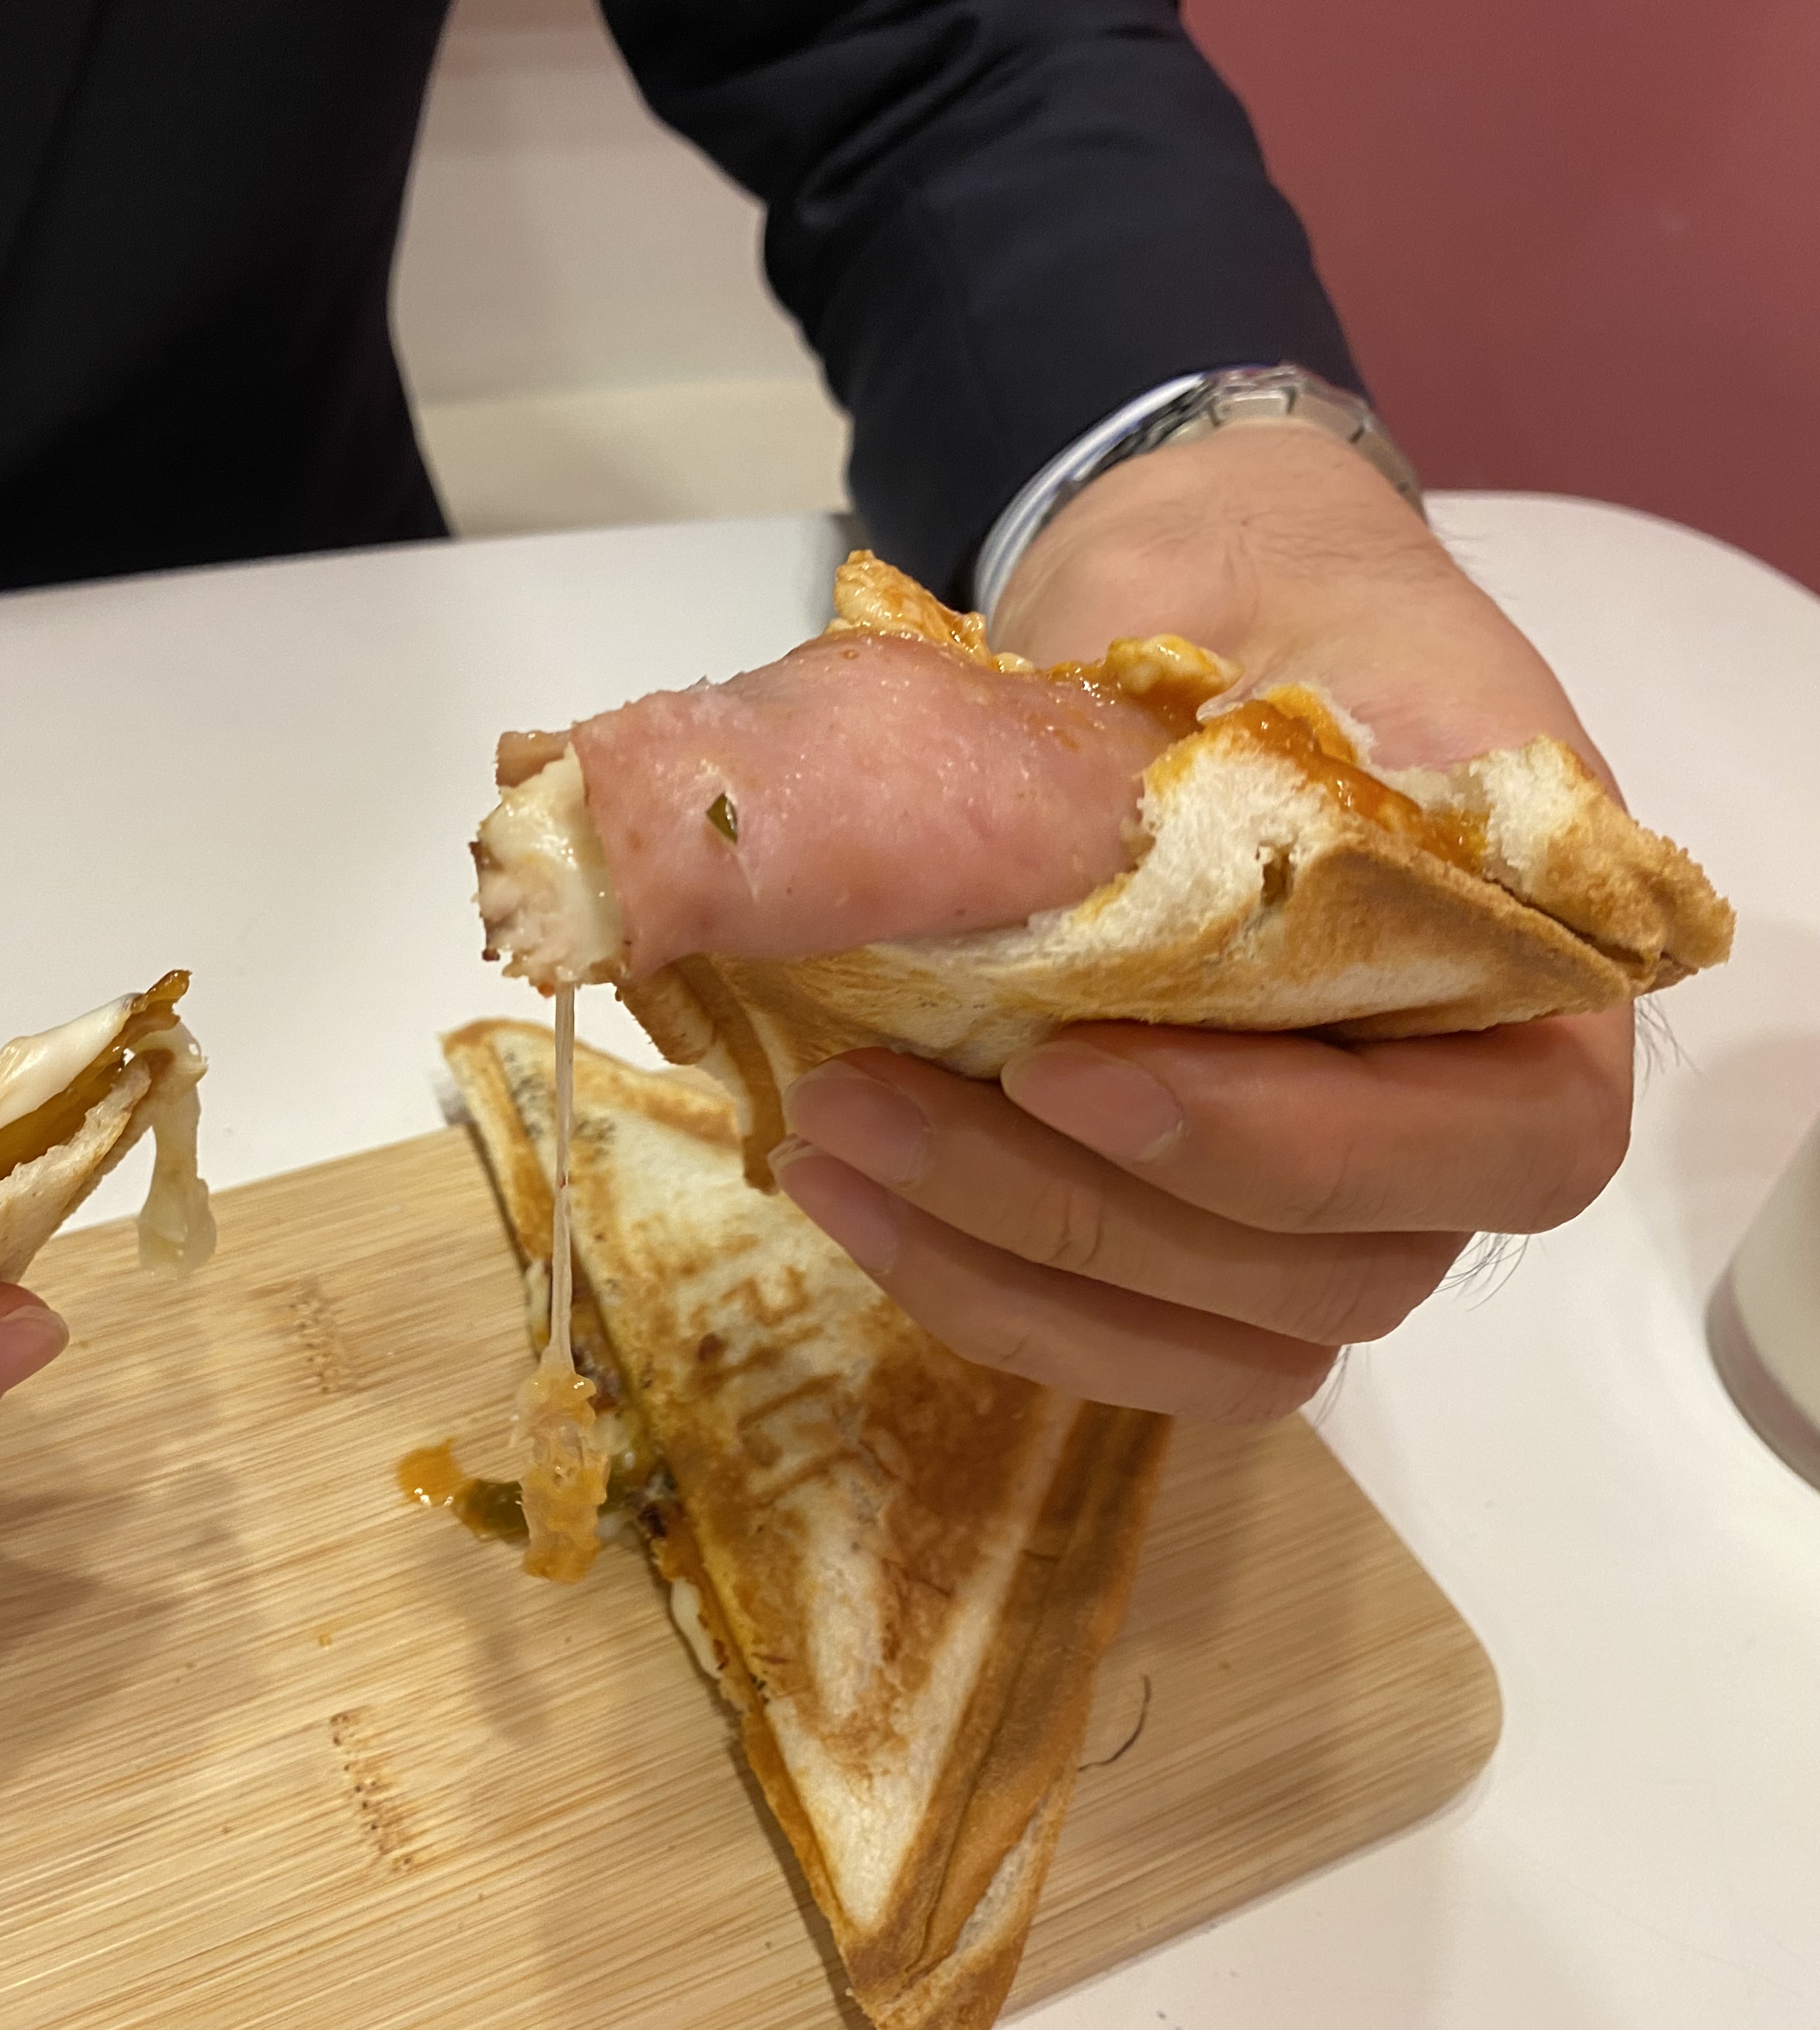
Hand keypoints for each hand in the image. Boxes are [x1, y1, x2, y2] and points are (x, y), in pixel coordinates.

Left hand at [771, 422, 1632, 1419]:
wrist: (1209, 608)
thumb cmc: (1246, 601)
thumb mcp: (1235, 625)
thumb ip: (1171, 775)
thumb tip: (990, 895)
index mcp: (1541, 967)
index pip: (1506, 1147)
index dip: (1279, 1143)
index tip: (1057, 1067)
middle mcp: (1467, 1120)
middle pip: (1333, 1275)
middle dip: (1080, 1211)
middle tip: (864, 1097)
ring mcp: (1340, 1200)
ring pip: (1222, 1344)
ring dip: (1007, 1272)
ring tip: (826, 1146)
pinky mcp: (1206, 1230)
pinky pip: (1131, 1336)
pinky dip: (981, 1288)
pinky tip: (844, 1192)